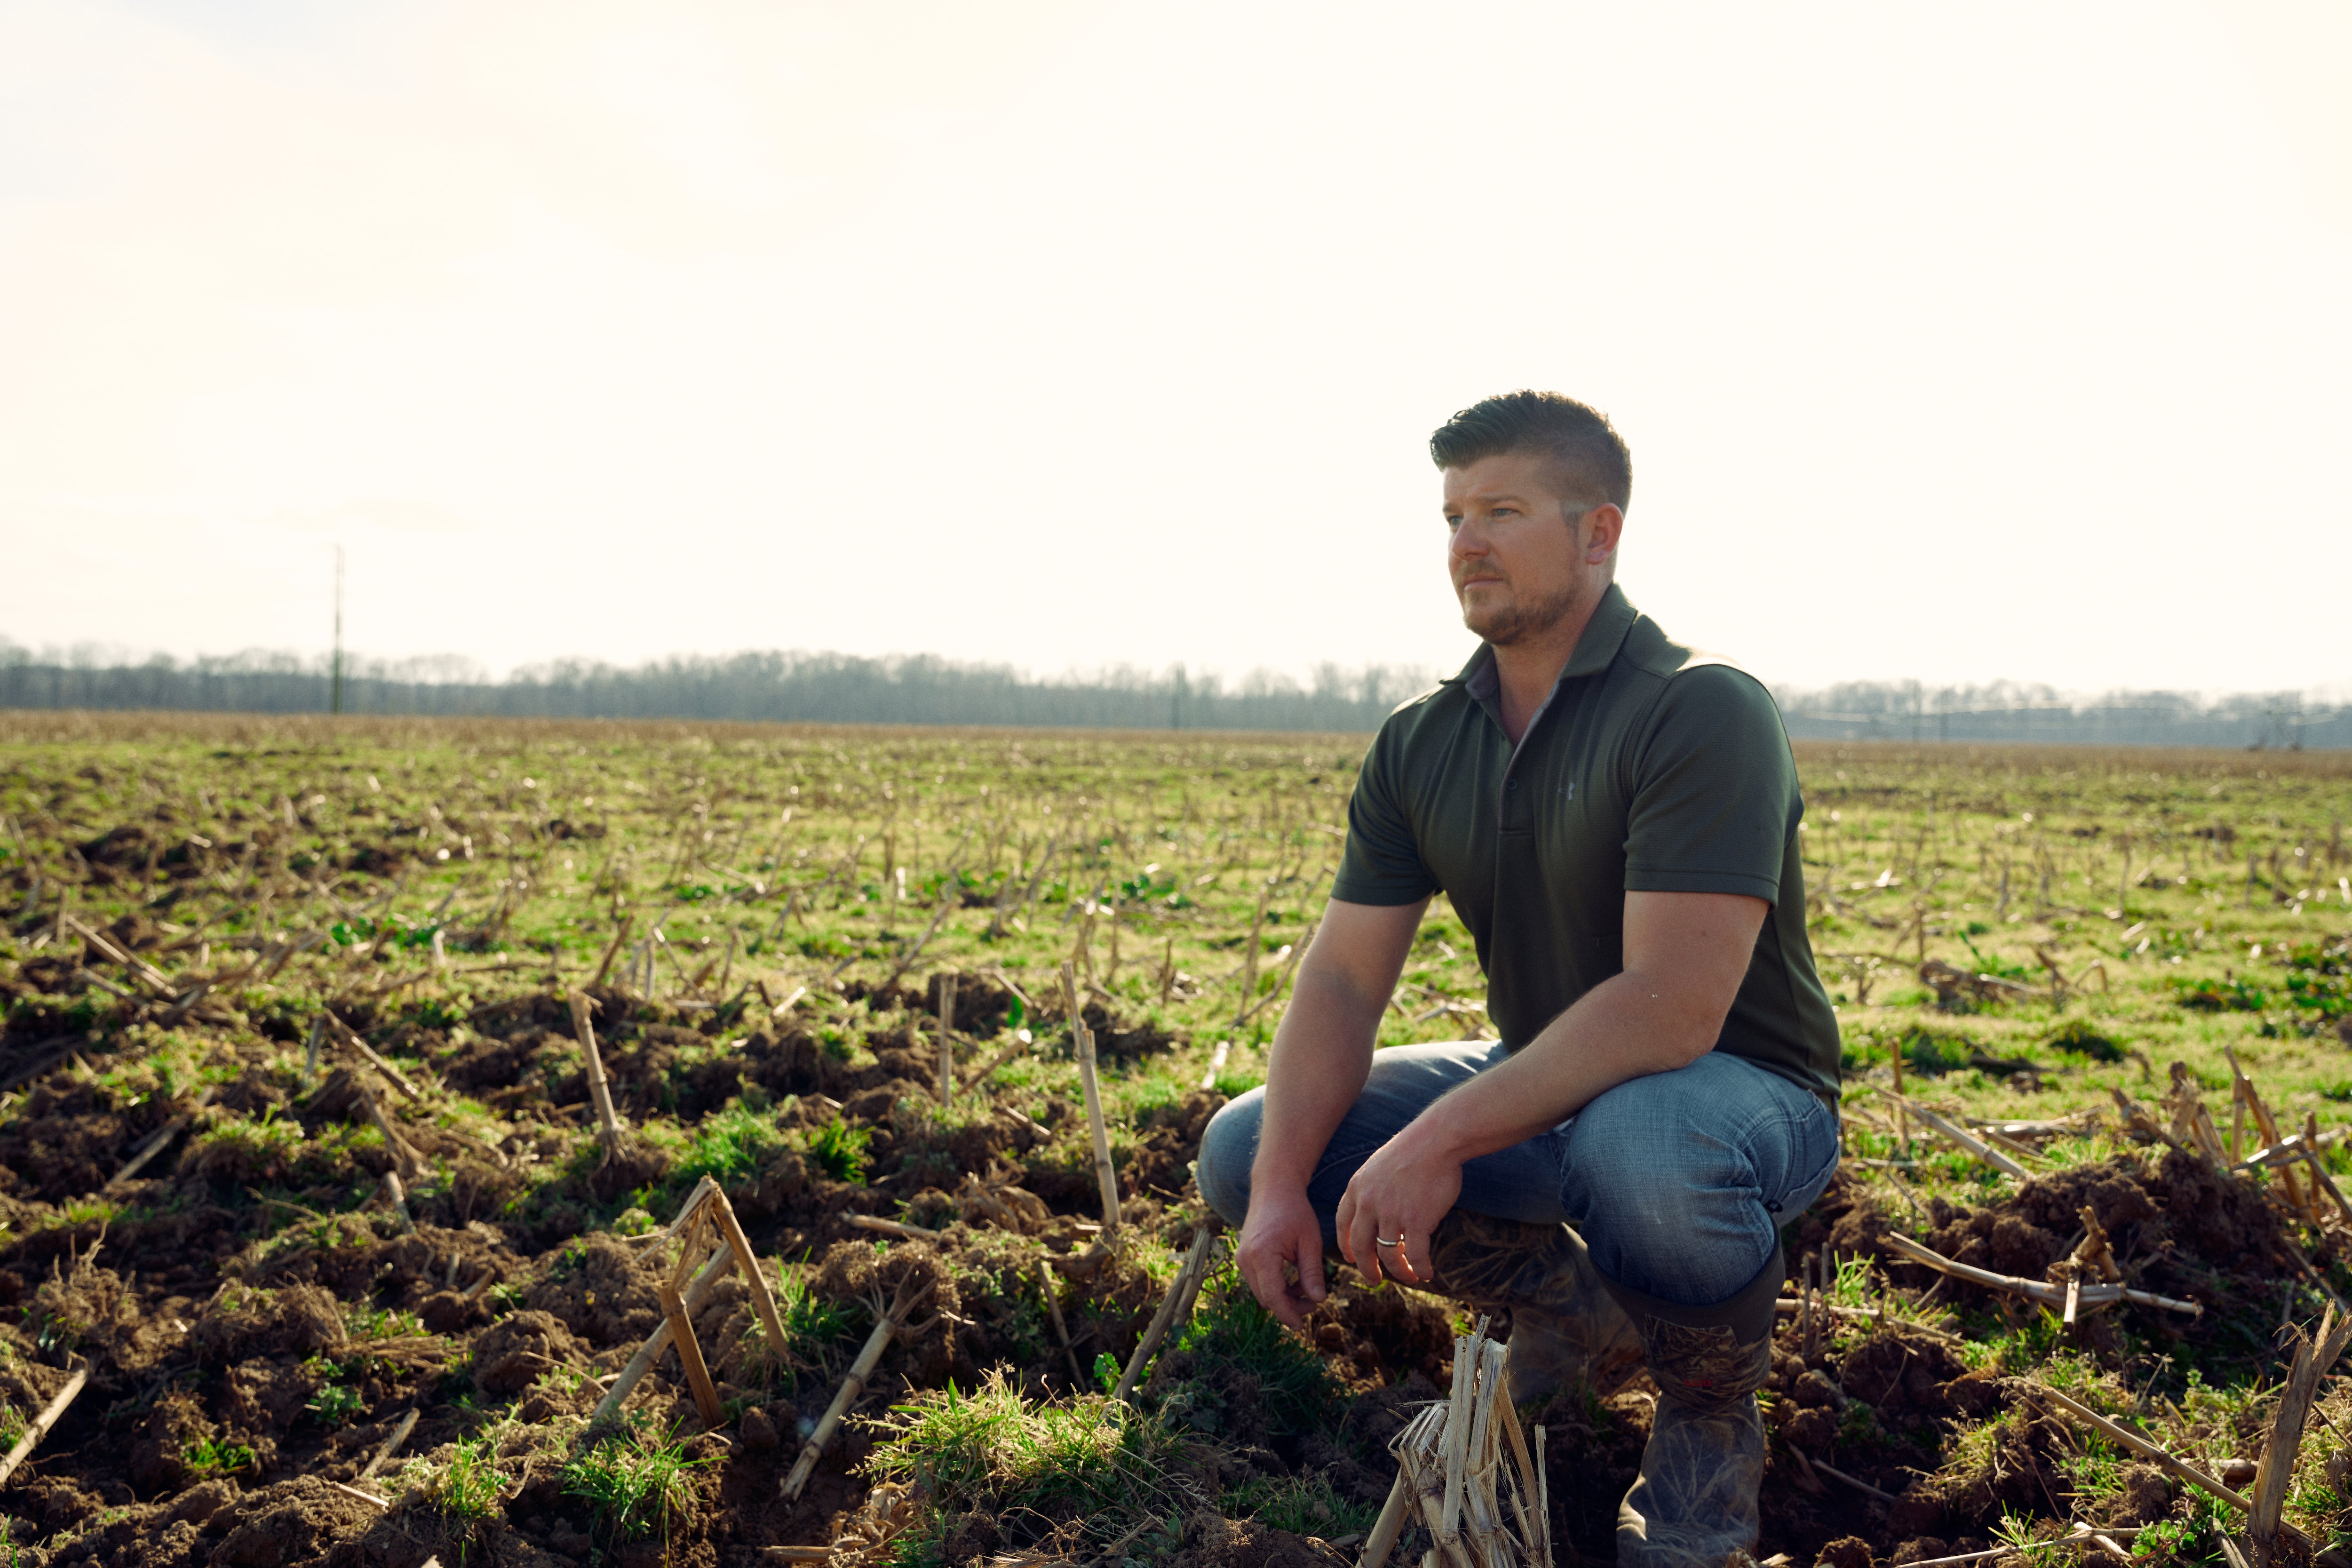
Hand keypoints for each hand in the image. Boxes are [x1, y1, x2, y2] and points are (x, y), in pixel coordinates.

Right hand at [1234, 1183, 1327, 1330]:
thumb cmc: (1295, 1212)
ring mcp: (1241, 1259)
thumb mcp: (1310, 1241)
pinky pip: (1258, 1282)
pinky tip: (1294, 1281)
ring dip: (1282, 1297)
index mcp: (1262, 1255)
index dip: (1288, 1314)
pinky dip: (1275, 1287)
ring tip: (1306, 1289)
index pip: (1273, 1296)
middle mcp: (1246, 1259)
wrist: (1273, 1189)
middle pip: (1266, 1298)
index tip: (1301, 1326)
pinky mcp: (1243, 1258)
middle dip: (1288, 1307)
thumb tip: (1318, 1301)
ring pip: (1261, 1292)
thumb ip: (1312, 1272)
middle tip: (1313, 1302)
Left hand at [1335, 1130, 1462, 1287]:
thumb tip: (1376, 1213)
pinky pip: (1415, 1255)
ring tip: (1409, 1277)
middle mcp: (1369, 1204)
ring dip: (1399, 1271)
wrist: (1436, 1140)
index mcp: (1357, 1188)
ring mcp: (1391, 1213)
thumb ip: (1372, 1190)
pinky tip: (1427, 1273)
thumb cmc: (1414, 1150)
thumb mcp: (1378, 1167)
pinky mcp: (1416, 1221)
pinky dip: (1420, 1268)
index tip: (1351, 1258)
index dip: (1345, 1245)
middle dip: (1367, 1268)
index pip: (1342, 1224)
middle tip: (1375, 1279)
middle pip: (1360, 1247)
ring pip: (1388, 1255)